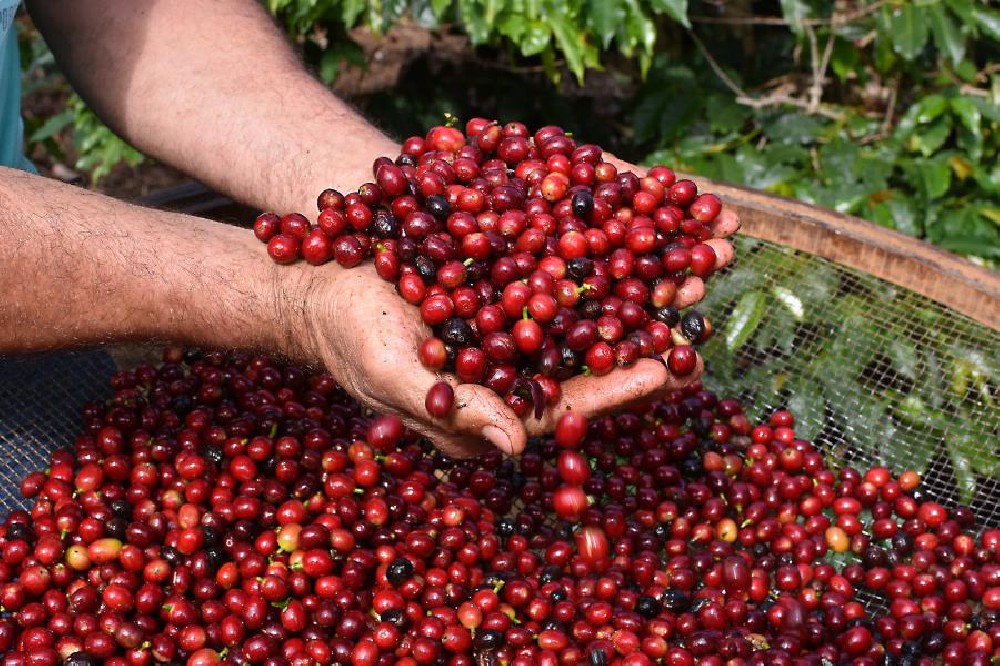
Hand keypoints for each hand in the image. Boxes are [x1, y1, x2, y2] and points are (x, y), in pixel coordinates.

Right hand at [294, 157, 740, 458]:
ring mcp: (518, 319)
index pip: (570, 403)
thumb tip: (514, 449)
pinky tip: (640, 222)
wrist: (321, 280)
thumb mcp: (393, 375)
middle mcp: (518, 364)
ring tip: (693, 258)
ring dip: (642, 282)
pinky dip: (604, 243)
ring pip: (591, 305)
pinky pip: (565, 262)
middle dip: (650, 328)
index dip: (618, 386)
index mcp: (498, 404)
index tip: (667, 368)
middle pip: (595, 352)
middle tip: (700, 301)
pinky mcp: (510, 276)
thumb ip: (454, 410)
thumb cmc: (348, 337)